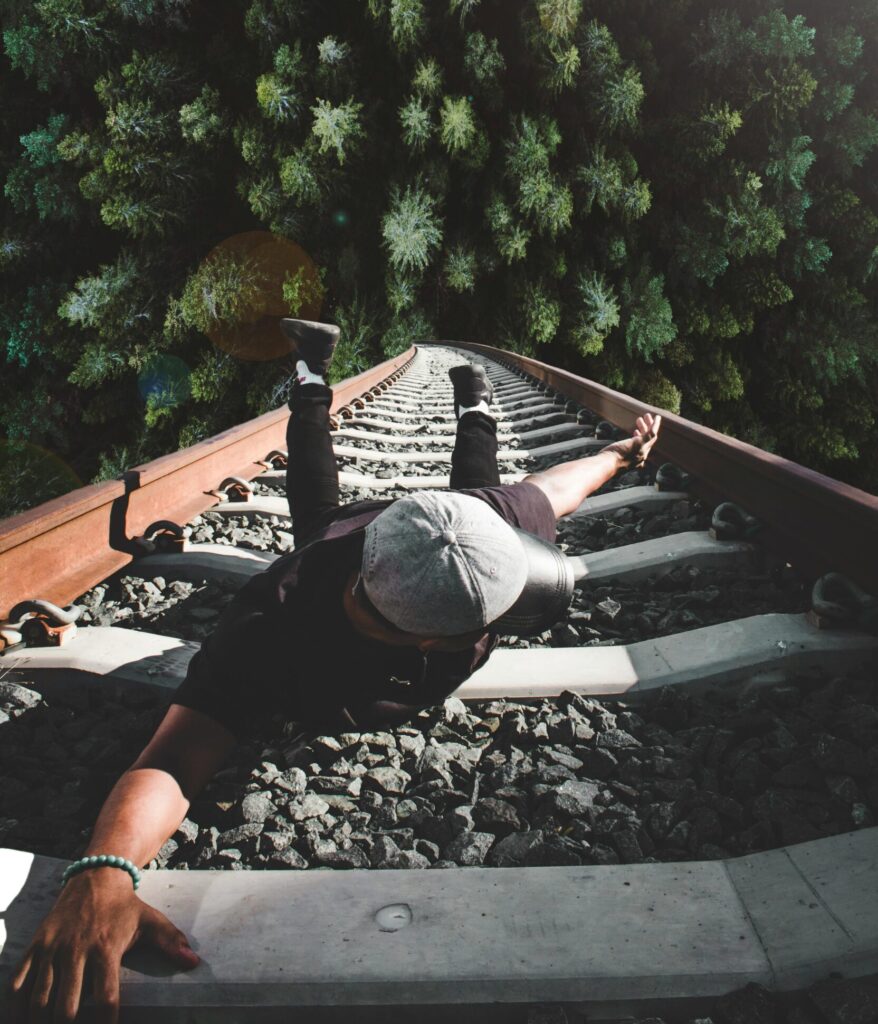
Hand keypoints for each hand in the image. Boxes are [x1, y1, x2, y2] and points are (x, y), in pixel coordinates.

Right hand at [8, 869, 199, 1022]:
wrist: (96, 875)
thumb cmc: (124, 906)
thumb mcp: (150, 920)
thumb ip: (171, 942)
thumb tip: (194, 962)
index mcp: (106, 949)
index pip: (106, 998)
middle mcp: (77, 950)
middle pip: (68, 1007)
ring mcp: (53, 949)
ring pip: (40, 999)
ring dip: (41, 1022)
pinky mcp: (36, 946)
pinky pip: (18, 982)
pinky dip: (17, 1006)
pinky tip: (23, 1020)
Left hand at [602, 412, 661, 468]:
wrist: (608, 464)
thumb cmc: (606, 462)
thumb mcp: (612, 461)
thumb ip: (614, 457)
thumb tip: (606, 456)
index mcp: (636, 462)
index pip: (642, 448)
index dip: (639, 438)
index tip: (635, 431)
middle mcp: (642, 457)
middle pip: (648, 441)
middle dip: (645, 430)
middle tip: (640, 421)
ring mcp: (642, 450)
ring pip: (650, 436)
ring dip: (648, 425)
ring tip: (643, 416)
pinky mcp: (641, 443)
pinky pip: (652, 432)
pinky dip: (656, 424)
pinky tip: (657, 417)